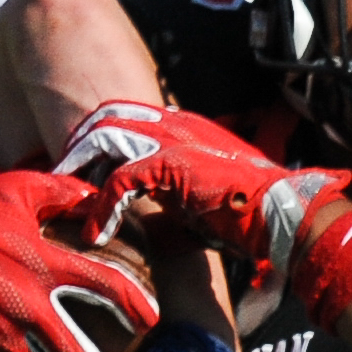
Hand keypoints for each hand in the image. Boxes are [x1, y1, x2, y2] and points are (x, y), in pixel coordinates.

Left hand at [59, 100, 351, 326]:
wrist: (285, 214)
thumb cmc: (256, 215)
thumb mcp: (207, 202)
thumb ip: (177, 204)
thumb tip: (153, 232)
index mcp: (189, 127)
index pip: (132, 120)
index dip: (104, 142)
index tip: (85, 169)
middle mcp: (178, 125)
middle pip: (111, 118)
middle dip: (83, 145)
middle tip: (65, 177)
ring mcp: (174, 141)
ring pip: (107, 138)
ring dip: (83, 167)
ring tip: (69, 197)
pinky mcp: (171, 165)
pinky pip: (120, 179)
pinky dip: (104, 207)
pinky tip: (98, 232)